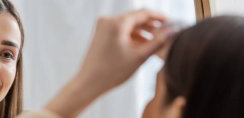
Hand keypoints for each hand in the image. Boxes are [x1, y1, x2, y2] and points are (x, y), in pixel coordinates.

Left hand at [45, 9, 169, 116]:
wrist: (89, 83)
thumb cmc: (112, 71)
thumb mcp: (139, 56)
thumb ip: (158, 41)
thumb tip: (173, 30)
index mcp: (117, 22)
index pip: (144, 13)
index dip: (160, 17)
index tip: (172, 23)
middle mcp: (108, 20)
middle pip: (136, 18)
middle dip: (152, 26)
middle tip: (167, 34)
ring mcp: (103, 27)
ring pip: (129, 25)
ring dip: (143, 32)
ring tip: (157, 43)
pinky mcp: (101, 34)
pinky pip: (121, 31)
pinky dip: (132, 37)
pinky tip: (143, 46)